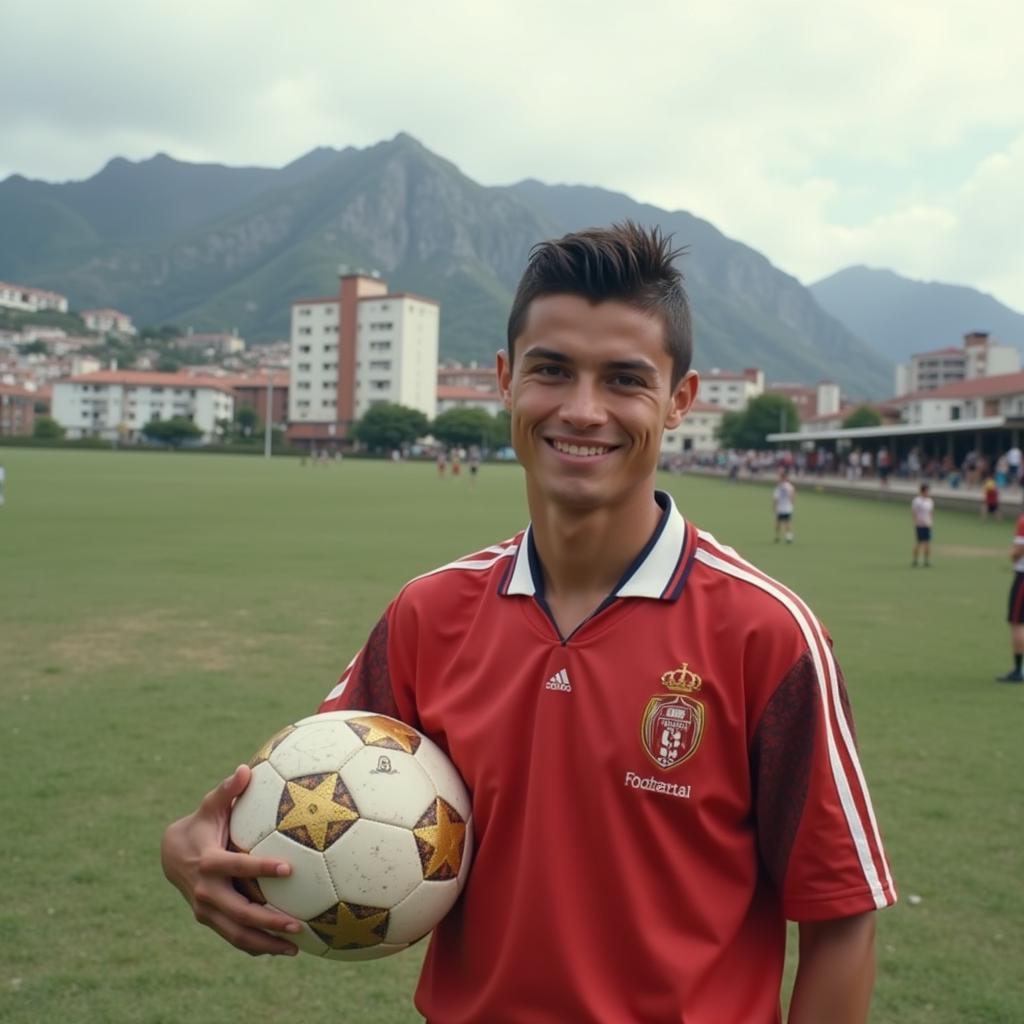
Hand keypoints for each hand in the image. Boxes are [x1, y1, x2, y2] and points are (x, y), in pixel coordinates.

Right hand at [161, 764, 301, 955]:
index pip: (237, 867)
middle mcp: (205, 891)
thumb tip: (245, 768)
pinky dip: (255, 947)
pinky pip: (233, 938)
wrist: (171, 854)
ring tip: (296, 947)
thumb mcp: (210, 805)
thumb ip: (227, 790)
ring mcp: (205, 910)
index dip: (261, 868)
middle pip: (239, 912)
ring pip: (236, 933)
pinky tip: (281, 950)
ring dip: (265, 943)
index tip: (288, 869)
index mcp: (208, 862)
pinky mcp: (209, 920)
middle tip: (298, 924)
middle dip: (268, 921)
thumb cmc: (201, 824)